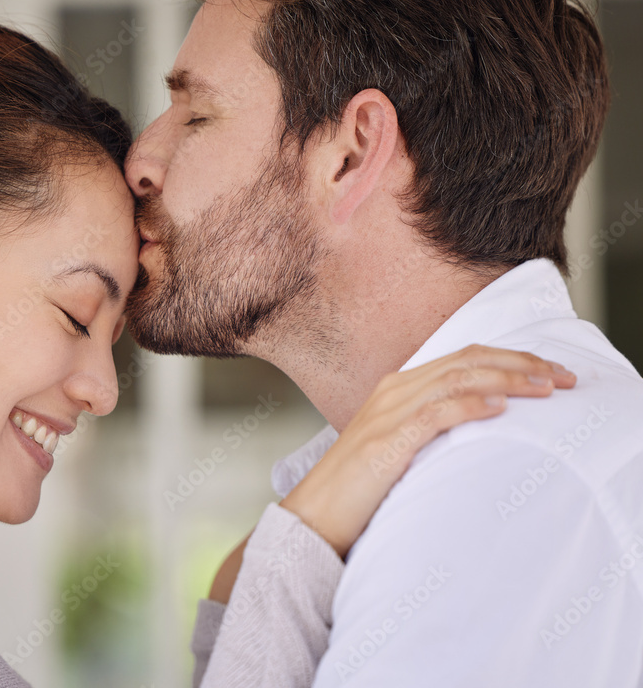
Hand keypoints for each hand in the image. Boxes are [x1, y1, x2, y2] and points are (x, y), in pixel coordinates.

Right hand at [208, 345, 575, 602]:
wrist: (313, 517)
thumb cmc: (357, 489)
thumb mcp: (396, 445)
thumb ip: (429, 426)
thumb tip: (479, 422)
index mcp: (396, 387)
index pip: (462, 357)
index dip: (510, 358)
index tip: (548, 372)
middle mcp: (393, 391)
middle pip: (467, 360)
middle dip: (521, 363)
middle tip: (562, 377)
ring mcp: (388, 414)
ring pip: (457, 379)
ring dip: (507, 380)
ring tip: (545, 388)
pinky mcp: (387, 441)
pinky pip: (436, 413)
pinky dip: (471, 405)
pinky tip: (499, 408)